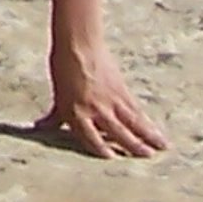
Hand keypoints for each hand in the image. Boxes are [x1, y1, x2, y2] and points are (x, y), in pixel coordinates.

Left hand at [42, 41, 169, 158]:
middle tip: (147, 157)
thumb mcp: (58, 94)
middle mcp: (94, 110)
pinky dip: (147, 122)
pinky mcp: (121, 91)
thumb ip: (55, 115)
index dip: (101, 150)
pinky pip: (136, 111)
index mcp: (75, 113)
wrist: (78, 43)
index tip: (112, 158)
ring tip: (162, 148)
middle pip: (117, 134)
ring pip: (132, 124)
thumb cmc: (63, 66)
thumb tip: (39, 127)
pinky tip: (157, 130)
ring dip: (147, 137)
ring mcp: (110, 101)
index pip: (89, 138)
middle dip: (132, 147)